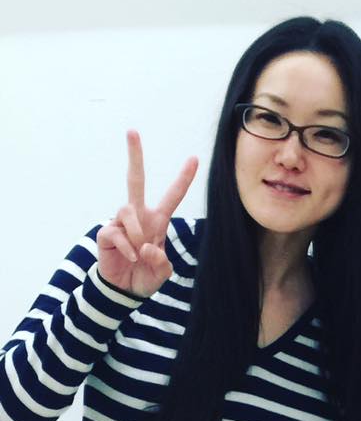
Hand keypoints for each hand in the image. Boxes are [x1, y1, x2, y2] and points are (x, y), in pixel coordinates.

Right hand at [96, 131, 197, 297]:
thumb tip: (147, 247)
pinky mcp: (107, 232)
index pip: (172, 196)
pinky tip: (130, 258)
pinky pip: (117, 233)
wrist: (124, 290)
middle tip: (132, 131)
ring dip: (136, 233)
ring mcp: (120, 222)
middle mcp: (139, 215)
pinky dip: (127, 248)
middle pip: (135, 180)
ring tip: (138, 253)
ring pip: (127, 212)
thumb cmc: (145, 275)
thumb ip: (162, 262)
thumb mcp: (162, 272)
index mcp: (157, 220)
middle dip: (134, 156)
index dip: (183, 178)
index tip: (194, 158)